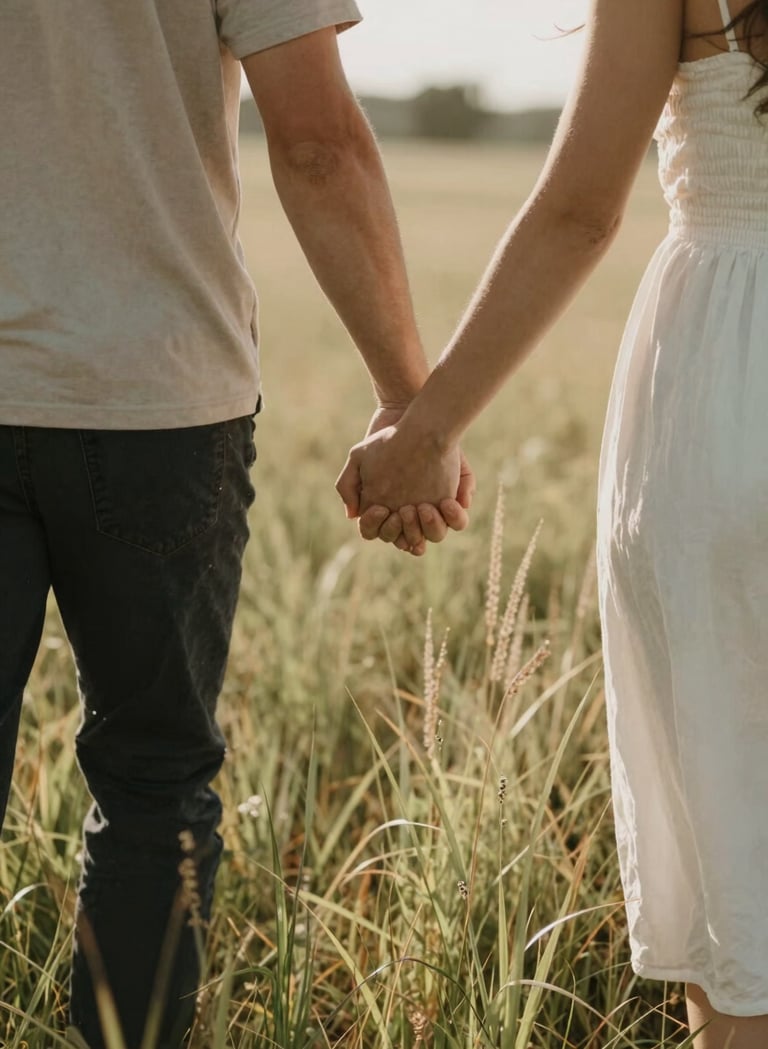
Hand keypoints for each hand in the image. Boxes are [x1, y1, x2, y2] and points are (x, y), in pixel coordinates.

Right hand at [336, 416, 474, 554]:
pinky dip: (453, 518)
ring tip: (424, 507)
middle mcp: (410, 514)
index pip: (381, 533)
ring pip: (433, 535)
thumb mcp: (359, 457)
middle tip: (404, 510)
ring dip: (428, 527)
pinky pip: (457, 522)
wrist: (417, 420)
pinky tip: (447, 502)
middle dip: (404, 529)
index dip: (380, 528)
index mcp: (386, 508)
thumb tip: (353, 515)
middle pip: (406, 540)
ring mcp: (433, 509)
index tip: (381, 509)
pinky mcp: (453, 500)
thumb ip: (348, 485)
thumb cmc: (387, 439)